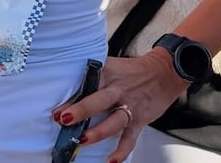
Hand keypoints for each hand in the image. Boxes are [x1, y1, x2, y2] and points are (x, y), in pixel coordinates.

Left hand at [53, 50, 187, 161]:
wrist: (163, 73)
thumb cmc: (133, 71)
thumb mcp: (111, 66)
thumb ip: (93, 75)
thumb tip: (67, 86)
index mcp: (107, 73)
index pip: (87, 81)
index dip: (71, 92)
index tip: (57, 104)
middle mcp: (118, 90)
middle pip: (98, 100)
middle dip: (81, 110)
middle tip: (64, 118)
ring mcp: (129, 106)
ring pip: (114, 121)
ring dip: (97, 131)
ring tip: (83, 139)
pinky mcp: (139, 120)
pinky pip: (130, 138)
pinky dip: (121, 151)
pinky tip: (111, 160)